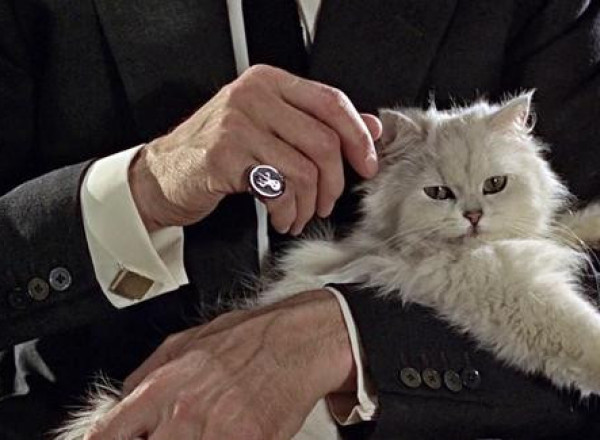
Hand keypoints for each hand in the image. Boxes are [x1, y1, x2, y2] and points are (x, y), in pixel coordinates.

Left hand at [84, 290, 354, 439]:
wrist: (296, 342)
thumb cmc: (246, 339)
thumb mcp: (182, 344)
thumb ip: (145, 377)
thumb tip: (119, 403)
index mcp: (160, 388)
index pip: (105, 436)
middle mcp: (184, 414)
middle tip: (168, 433)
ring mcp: (217, 433)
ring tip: (200, 431)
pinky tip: (227, 432)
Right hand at [130, 64, 382, 233]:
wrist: (163, 175)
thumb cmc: (219, 152)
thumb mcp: (270, 129)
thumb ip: (317, 124)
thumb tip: (370, 128)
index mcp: (270, 82)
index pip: (332, 102)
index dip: (358, 137)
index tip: (368, 164)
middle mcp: (254, 95)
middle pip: (324, 141)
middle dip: (335, 182)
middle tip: (327, 202)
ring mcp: (237, 124)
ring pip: (304, 169)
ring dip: (309, 204)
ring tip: (300, 214)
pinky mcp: (225, 156)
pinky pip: (278, 188)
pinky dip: (287, 211)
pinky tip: (281, 217)